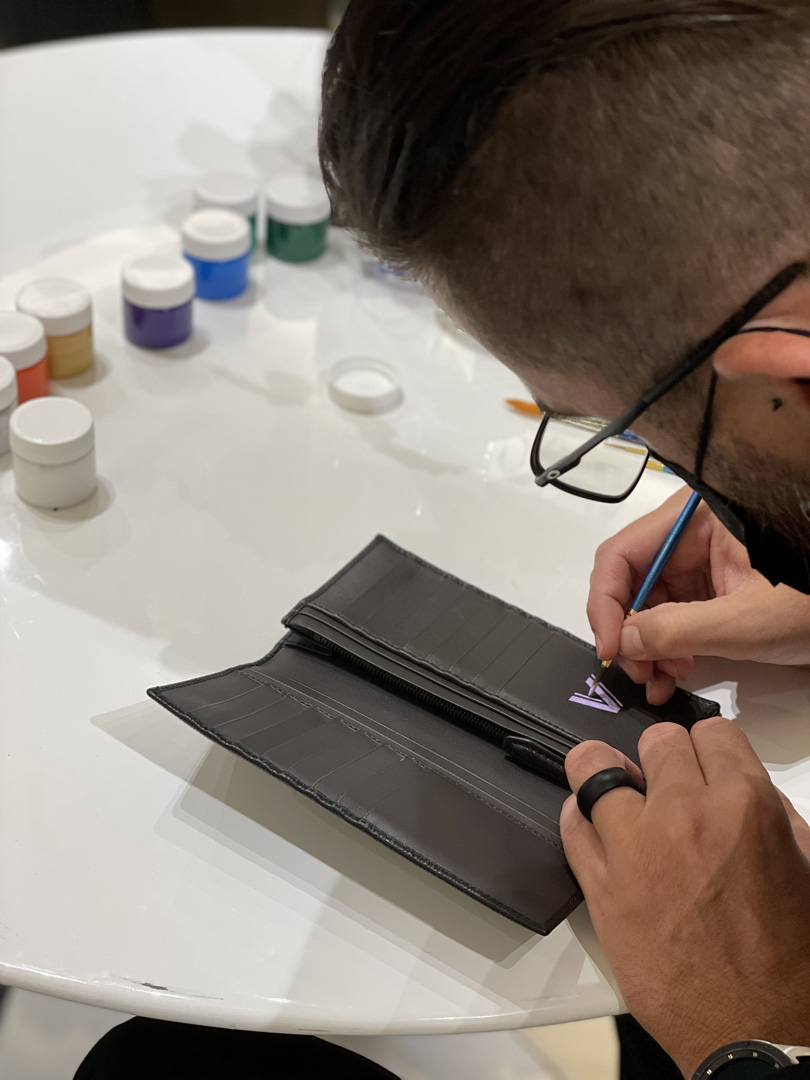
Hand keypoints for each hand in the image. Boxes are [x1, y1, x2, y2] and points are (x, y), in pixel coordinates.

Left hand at [561, 719, 809, 1077]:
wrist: (754, 1032)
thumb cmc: (787, 961)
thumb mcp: (803, 866)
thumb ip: (767, 814)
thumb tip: (733, 787)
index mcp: (745, 805)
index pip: (711, 732)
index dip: (708, 749)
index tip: (701, 764)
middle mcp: (686, 813)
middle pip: (655, 741)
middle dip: (663, 760)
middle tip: (664, 785)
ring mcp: (636, 845)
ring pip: (593, 765)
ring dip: (604, 773)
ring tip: (612, 790)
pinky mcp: (600, 885)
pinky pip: (570, 824)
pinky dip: (577, 817)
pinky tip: (591, 825)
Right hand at [588, 487, 809, 704]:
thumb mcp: (746, 621)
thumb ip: (678, 630)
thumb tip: (625, 642)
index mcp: (697, 517)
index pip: (623, 554)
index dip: (606, 604)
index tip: (611, 647)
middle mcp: (690, 533)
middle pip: (629, 581)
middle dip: (629, 632)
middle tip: (637, 671)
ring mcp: (698, 559)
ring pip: (646, 603)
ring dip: (647, 647)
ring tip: (660, 678)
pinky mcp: (708, 584)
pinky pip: (668, 614)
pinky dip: (666, 647)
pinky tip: (672, 671)